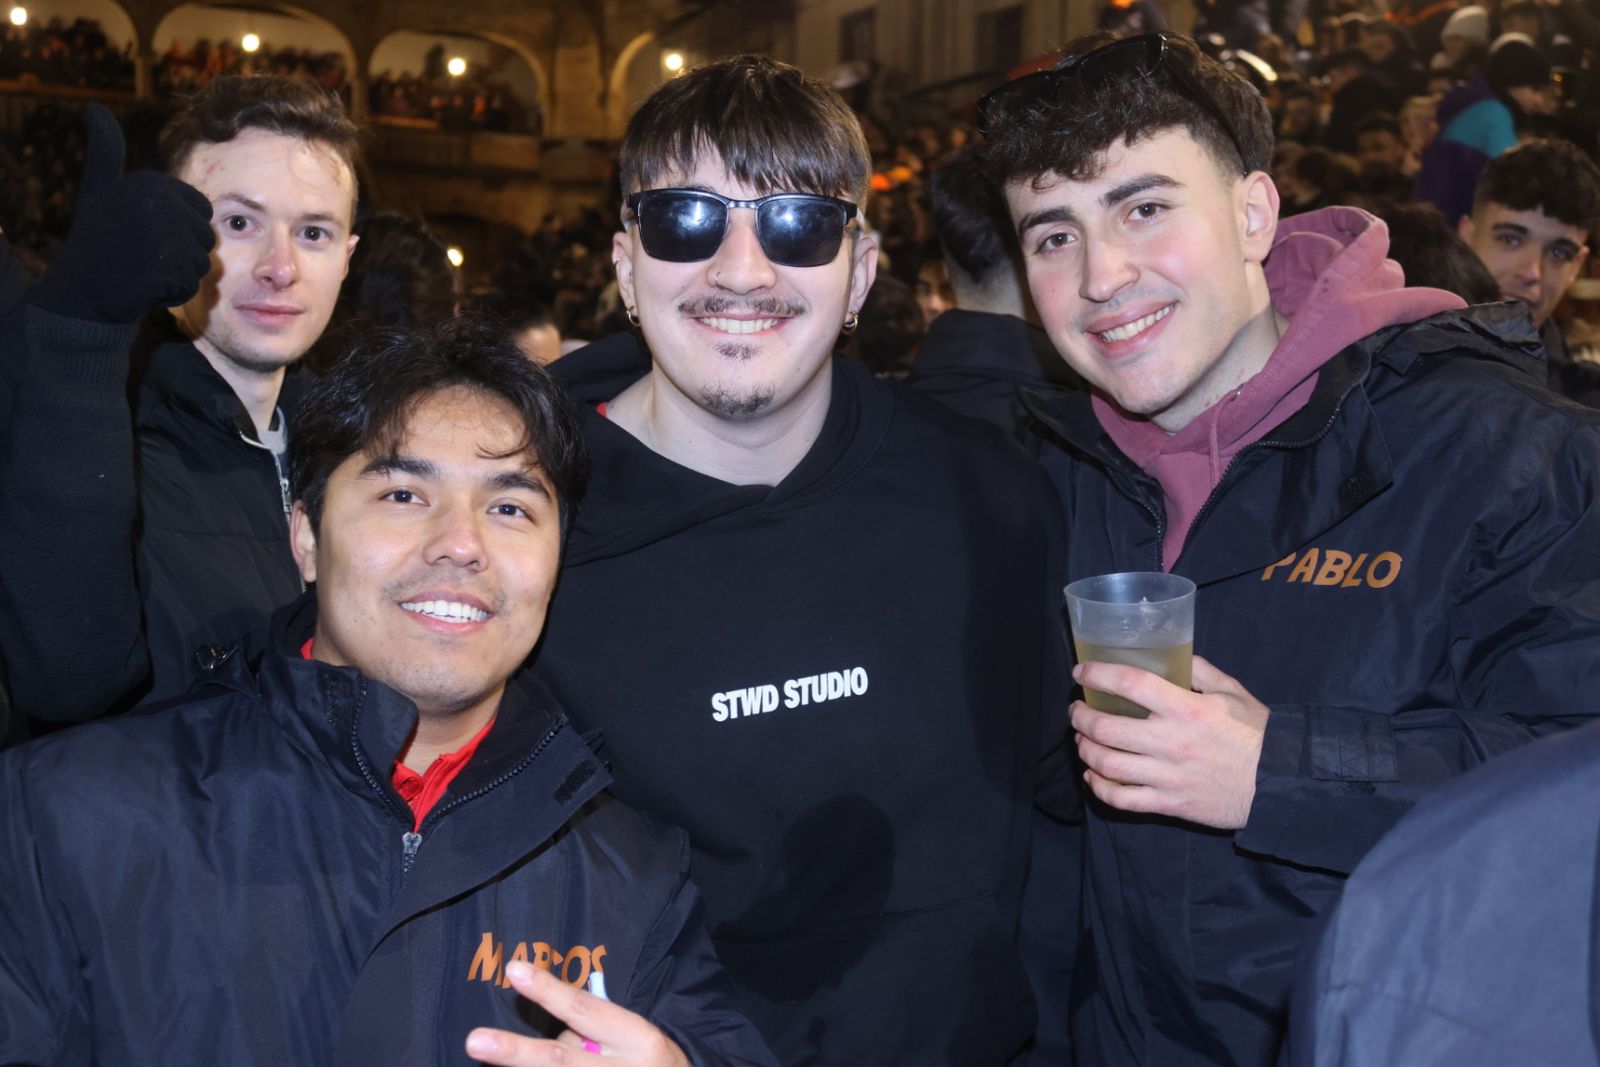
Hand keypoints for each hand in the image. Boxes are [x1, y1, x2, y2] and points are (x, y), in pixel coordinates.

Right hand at [28, 103, 213, 324]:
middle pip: (205, 238)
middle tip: (141, 255)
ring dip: (178, 274)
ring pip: (201, 263)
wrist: (80, 292)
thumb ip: (105, 149)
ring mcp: (163, 236)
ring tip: (142, 269)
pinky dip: (172, 293)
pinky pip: (191, 285)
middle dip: (181, 253)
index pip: (202, 212)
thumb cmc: (97, 239)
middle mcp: (158, 203)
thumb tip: (94, 107)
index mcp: (151, 181)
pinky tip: (144, 287)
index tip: (142, 233)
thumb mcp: (100, 188)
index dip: (178, 230)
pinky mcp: (167, 269)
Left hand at [465, 961, 690, 1065]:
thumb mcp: (633, 1038)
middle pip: (559, 1061)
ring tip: (493, 1050)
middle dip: (515, 1053)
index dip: (550, 991)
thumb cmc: (649, 1062)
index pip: (586, 1010)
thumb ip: (592, 1028)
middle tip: (475, 1042)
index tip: (514, 969)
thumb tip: (545, 1016)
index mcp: (636, 1039)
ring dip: (525, 1066)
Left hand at [1070, 655, 1268, 829]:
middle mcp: (1170, 742)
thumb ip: (1201, 671)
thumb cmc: (1258, 735)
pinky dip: (1099, 787)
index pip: (1130, 684)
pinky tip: (1093, 775)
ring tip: (1081, 740)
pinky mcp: (1169, 804)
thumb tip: (1175, 656)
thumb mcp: (1234, 692)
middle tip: (1077, 710)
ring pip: (1106, 764)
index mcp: (1185, 709)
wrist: (1280, 784)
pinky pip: (1121, 799)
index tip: (1081, 672)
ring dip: (1084, 749)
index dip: (1098, 674)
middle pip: (1105, 728)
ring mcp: (1167, 776)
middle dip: (1081, 717)